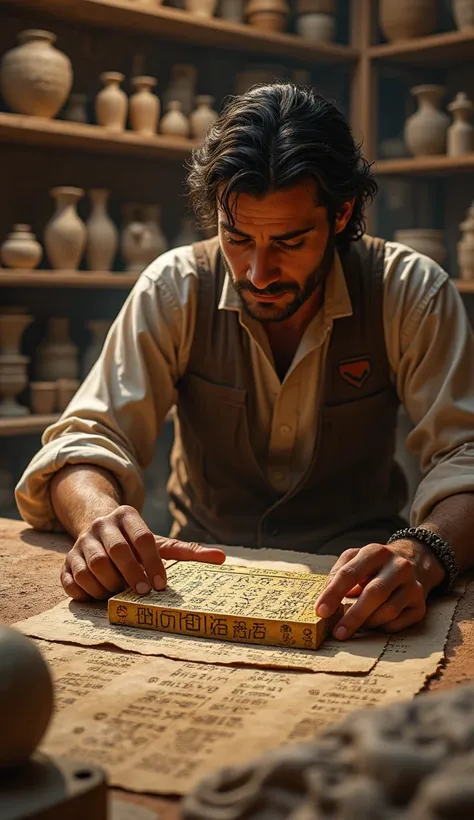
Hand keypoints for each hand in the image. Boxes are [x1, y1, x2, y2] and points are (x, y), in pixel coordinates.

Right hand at [60, 505, 225, 600]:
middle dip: (132, 575)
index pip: (143, 538)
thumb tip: (222, 558)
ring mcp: (81, 542)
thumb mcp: (160, 543)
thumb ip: (188, 552)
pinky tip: (102, 597)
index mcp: (126, 515)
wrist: (99, 532)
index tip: (161, 585)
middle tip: (143, 593)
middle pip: (116, 552)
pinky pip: (73, 580)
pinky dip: (89, 593)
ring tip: (122, 595)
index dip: (152, 563)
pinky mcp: (66, 561)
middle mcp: (101, 525)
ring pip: (93, 567)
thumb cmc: (135, 543)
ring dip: (110, 585)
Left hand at [315, 540, 445, 639]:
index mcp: (375, 553)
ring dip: (368, 622)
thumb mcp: (355, 559)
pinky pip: (399, 623)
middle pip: (374, 594)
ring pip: (388, 611)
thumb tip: (327, 596)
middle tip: (338, 632)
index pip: (350, 573)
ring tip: (356, 625)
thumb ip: (338, 573)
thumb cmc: (375, 565)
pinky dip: (383, 626)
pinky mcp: (420, 604)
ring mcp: (413, 585)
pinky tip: (375, 623)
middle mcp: (398, 566)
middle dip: (354, 616)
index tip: (321, 611)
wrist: (414, 561)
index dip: (333, 594)